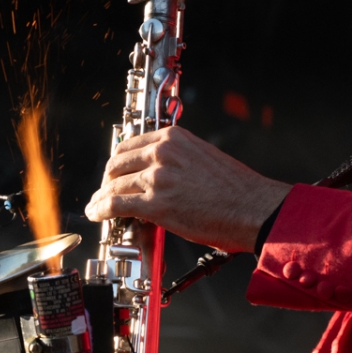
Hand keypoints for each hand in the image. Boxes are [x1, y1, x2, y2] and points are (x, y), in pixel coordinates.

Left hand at [83, 128, 289, 252]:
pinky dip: (101, 209)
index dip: (118, 162)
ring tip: (97, 207)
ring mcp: (157, 178)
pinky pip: (115, 205)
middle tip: (106, 190)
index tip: (114, 171)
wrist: (254, 209)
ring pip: (114, 185)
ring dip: (102, 197)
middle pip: (117, 164)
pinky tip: (96, 214)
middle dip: (108, 179)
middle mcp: (162, 153)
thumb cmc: (237, 189)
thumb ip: (177, 160)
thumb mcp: (203, 158)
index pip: (131, 145)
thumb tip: (159, 173)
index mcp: (174, 138)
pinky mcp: (155, 204)